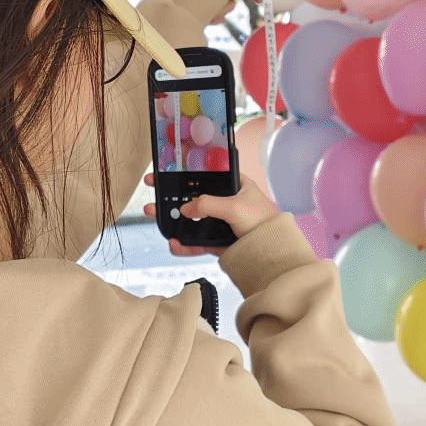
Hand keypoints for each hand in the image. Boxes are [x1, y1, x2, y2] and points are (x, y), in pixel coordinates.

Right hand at [143, 174, 279, 257]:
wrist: (273, 254)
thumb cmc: (264, 223)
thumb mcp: (235, 207)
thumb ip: (208, 204)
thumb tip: (186, 208)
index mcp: (233, 185)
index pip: (205, 175)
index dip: (185, 172)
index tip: (165, 171)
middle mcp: (225, 202)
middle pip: (193, 197)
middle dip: (171, 196)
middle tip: (152, 192)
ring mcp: (219, 222)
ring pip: (190, 220)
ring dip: (173, 220)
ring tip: (155, 216)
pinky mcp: (217, 241)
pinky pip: (195, 241)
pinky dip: (183, 244)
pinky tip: (174, 243)